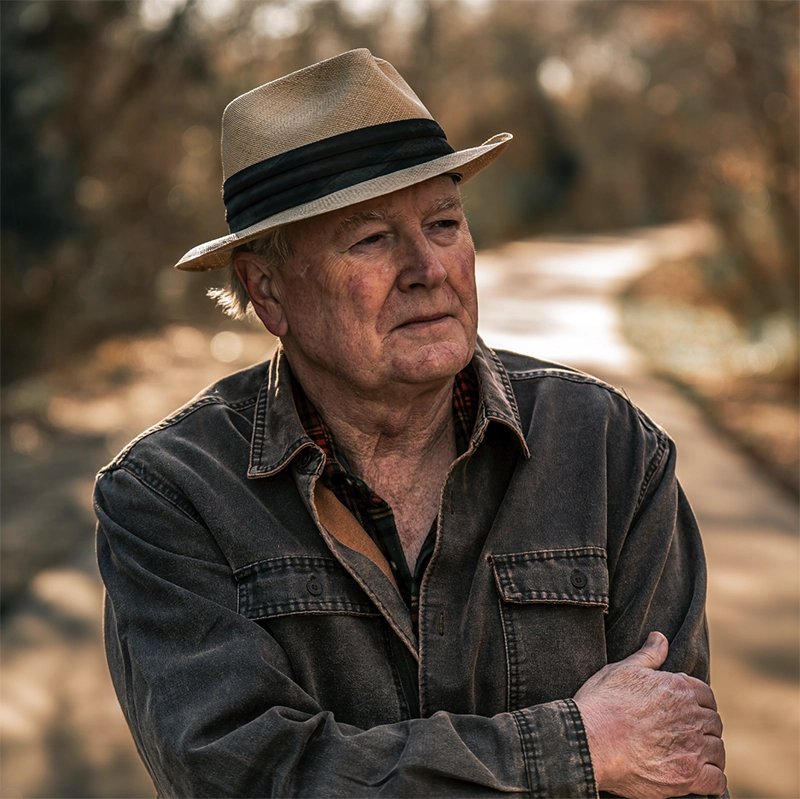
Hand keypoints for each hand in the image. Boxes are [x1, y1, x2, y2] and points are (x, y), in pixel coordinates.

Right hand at [574, 631, 725, 798]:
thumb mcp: (622, 670)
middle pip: (713, 723)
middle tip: (683, 735)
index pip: (705, 695)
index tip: (686, 712)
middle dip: (702, 728)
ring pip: (716, 750)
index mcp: (678, 687)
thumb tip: (660, 637)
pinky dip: (712, 780)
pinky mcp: (689, 776)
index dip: (697, 703)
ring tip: (690, 756)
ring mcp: (692, 747)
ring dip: (707, 753)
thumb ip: (648, 655)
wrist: (590, 739)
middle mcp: (691, 715)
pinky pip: (717, 781)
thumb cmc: (603, 702)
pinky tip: (698, 777)